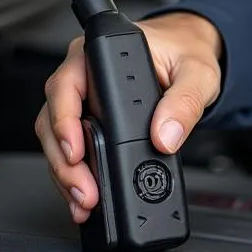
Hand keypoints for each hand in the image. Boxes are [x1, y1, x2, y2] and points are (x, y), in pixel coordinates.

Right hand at [34, 11, 222, 221]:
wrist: (189, 51)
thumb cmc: (187, 52)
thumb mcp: (197, 74)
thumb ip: (185, 102)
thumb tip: (165, 135)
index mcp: (102, 53)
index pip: (67, 86)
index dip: (64, 122)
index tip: (76, 152)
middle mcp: (84, 73)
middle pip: (54, 119)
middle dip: (64, 161)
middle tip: (85, 191)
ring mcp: (83, 98)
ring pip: (56, 139)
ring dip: (65, 174)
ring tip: (84, 201)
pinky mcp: (89, 119)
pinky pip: (70, 148)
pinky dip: (74, 174)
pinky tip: (84, 194)